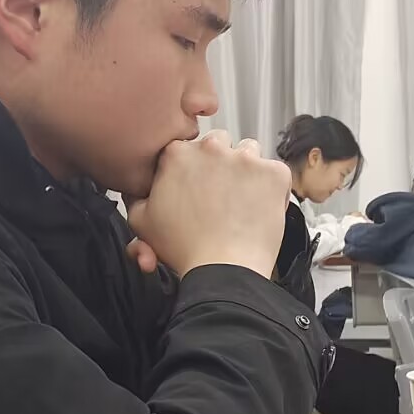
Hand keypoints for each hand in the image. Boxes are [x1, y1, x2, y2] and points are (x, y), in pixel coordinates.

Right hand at [125, 134, 291, 277]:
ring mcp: (245, 158)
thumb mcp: (141, 221)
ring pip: (249, 152)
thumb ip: (137, 195)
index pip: (187, 147)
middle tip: (219, 194)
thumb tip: (138, 186)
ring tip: (241, 201)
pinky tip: (260, 207)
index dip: (192, 168)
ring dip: (246, 171)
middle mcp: (211, 148)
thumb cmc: (184, 249)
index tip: (196, 185)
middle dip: (219, 165)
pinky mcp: (274, 173)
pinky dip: (271, 187)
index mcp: (177, 153)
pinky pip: (276, 171)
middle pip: (219, 144)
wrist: (223, 269)